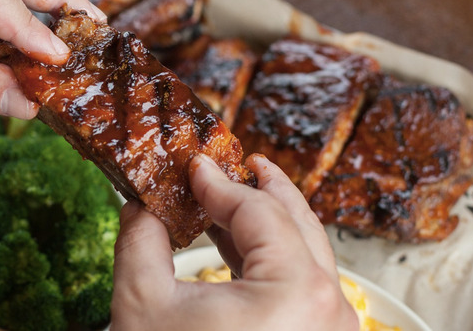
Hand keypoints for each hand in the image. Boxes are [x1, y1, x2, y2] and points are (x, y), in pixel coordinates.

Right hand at [111, 154, 358, 330]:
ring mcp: (332, 330)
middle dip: (263, 188)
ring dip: (266, 222)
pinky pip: (301, 285)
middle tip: (240, 160)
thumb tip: (140, 202)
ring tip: (233, 198)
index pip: (259, 211)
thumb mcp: (143, 303)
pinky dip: (270, 259)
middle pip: (298, 223)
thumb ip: (141, 238)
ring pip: (305, 254)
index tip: (194, 164)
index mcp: (296, 292)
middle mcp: (330, 310)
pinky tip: (236, 246)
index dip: (220, 181)